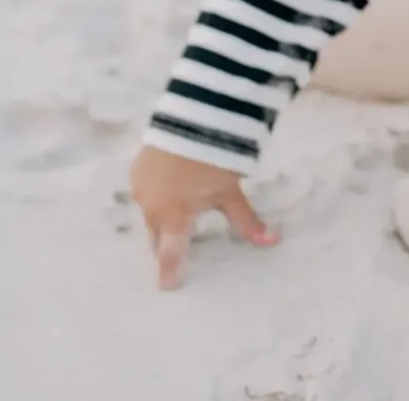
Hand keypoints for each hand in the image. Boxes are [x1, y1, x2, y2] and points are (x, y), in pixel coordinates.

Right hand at [129, 146, 277, 289]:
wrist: (189, 121)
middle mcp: (151, 208)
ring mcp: (140, 188)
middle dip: (166, 242)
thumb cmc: (213, 160)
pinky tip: (170, 182)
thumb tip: (272, 242)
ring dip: (162, 214)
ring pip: (150, 212)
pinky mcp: (135, 170)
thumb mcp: (231, 192)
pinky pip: (144, 191)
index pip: (168, 255)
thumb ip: (246, 220)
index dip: (169, 273)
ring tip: (178, 207)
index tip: (169, 287)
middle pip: (157, 236)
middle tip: (178, 245)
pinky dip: (156, 192)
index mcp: (173, 219)